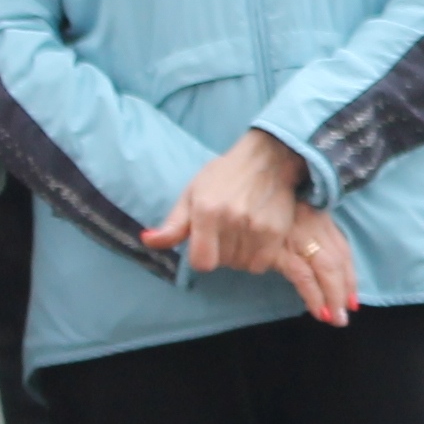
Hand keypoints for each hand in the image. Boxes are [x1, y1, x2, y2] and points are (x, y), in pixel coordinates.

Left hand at [145, 131, 348, 318]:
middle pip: (223, 263)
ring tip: (242, 233)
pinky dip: (258, 257)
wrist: (268, 158)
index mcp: (206, 211)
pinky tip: (256, 238)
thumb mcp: (192, 194)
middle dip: (222, 253)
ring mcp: (256, 226)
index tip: (207, 244)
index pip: (201, 262)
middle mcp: (231, 219)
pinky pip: (262, 263)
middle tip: (227, 232)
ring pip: (242, 264)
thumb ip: (172, 225)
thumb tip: (147, 241)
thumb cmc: (224, 176)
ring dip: (240, 255)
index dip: (202, 256)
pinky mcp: (276, 231)